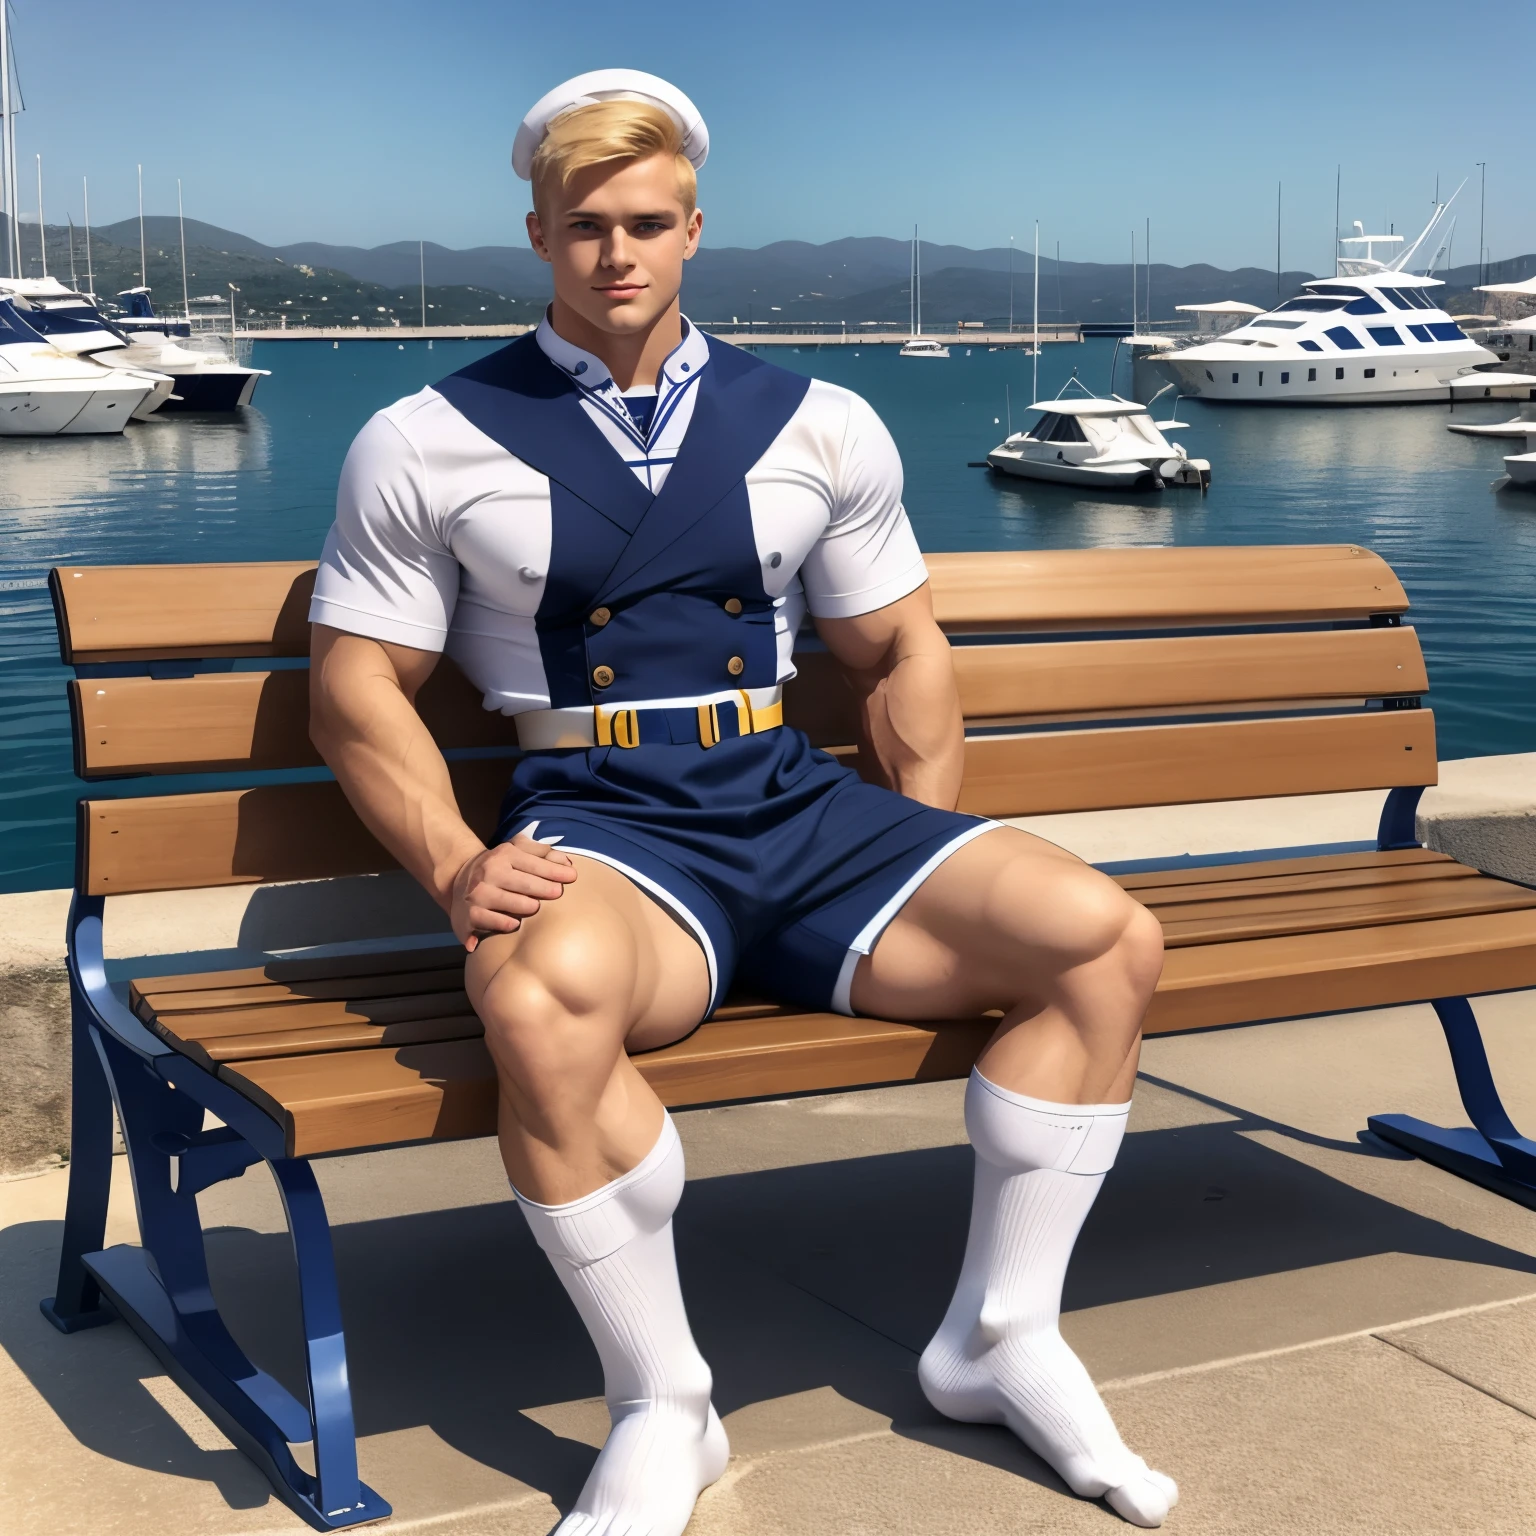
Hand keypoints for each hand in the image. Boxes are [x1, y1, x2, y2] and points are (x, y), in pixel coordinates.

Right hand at [451, 833, 577, 950]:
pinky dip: (505, 923)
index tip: (572, 877)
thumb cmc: (499, 866)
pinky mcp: (470, 915)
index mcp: (503, 855)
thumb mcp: (515, 851)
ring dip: (527, 906)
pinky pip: (493, 921)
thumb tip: (566, 861)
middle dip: (545, 889)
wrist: (458, 877)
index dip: (556, 870)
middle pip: (526, 884)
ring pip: (511, 903)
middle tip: (558, 893)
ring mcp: (478, 894)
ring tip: (535, 907)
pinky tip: (514, 924)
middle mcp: (489, 872)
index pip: (534, 863)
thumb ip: (541, 852)